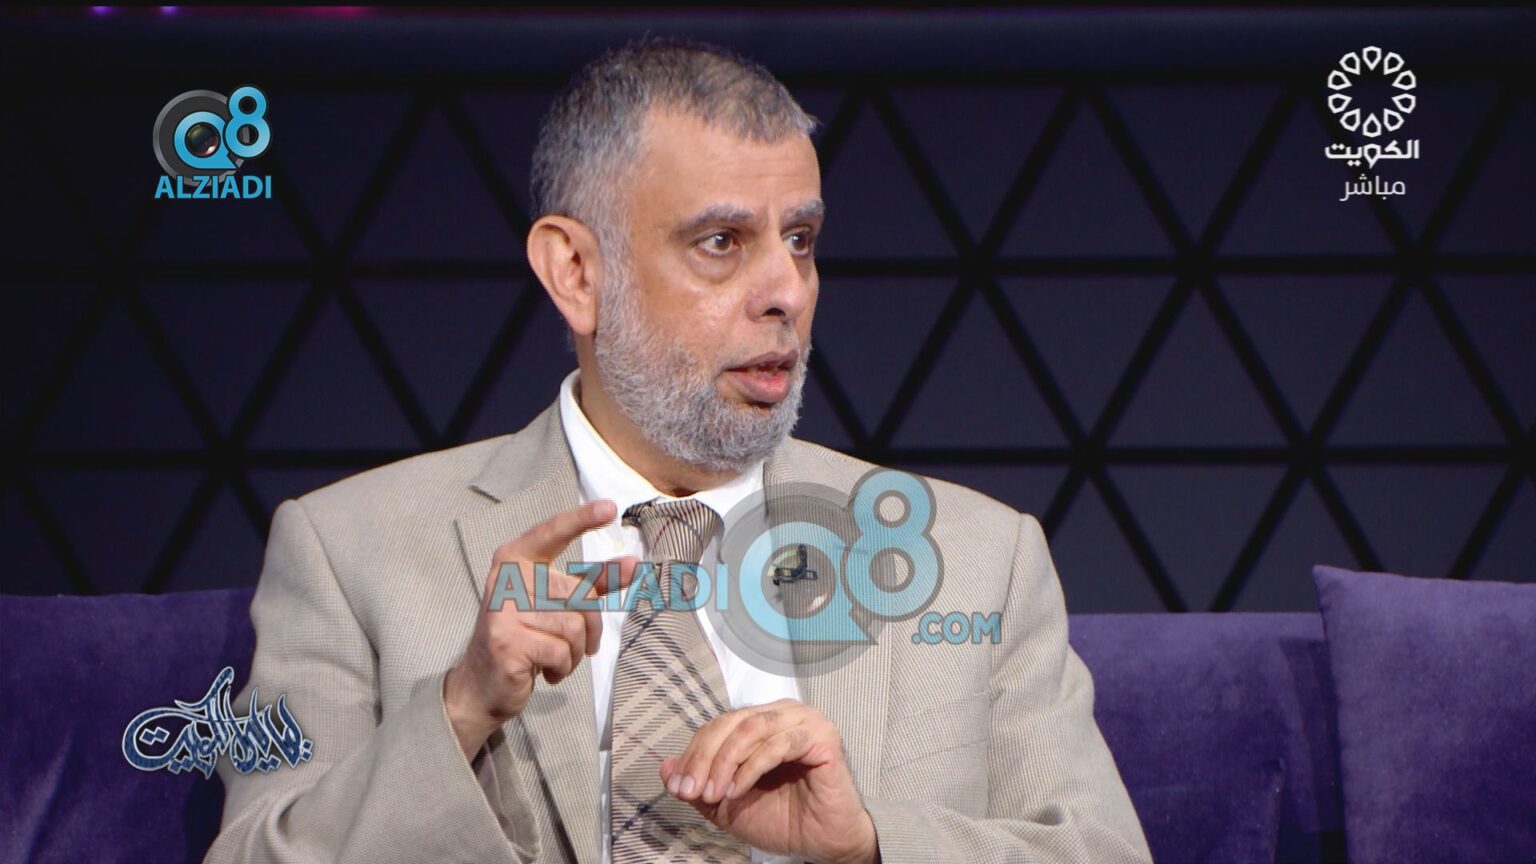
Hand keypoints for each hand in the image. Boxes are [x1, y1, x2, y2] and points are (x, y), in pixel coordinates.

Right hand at [444, 500, 634, 756]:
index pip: (553, 532)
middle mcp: (506, 577)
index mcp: (516, 559)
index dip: (581, 519)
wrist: (483, 685)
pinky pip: (561, 652)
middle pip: (579, 594)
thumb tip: (633, 563)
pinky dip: (562, 668)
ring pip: (574, 626)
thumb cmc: (526, 638)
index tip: (610, 507)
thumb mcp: (557, 604)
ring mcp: (502, 609)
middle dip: (590, 628)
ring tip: (554, 658)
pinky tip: (544, 671)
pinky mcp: (505, 641)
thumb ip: (592, 583)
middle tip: (577, 645)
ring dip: (575, 652)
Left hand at [660, 699, 878, 863]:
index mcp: (763, 721)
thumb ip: (699, 784)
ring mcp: (805, 721)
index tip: (677, 787)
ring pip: (751, 728)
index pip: (719, 725)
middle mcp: (784, 713)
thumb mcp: (727, 804)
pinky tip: (737, 790)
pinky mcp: (822, 738)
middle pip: (731, 722)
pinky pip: (778, 744)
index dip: (693, 753)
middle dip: (704, 758)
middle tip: (690, 790)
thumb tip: (664, 767)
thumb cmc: (783, 820)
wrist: (824, 843)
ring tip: (713, 794)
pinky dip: (751, 768)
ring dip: (724, 762)